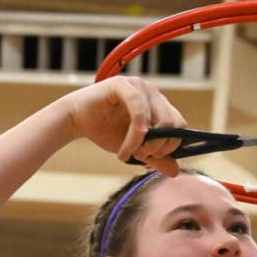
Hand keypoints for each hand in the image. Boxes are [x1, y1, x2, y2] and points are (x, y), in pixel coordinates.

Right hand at [64, 77, 186, 175]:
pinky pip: (140, 114)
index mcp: (159, 105)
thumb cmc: (106, 130)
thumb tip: (176, 171)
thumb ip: (155, 158)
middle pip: (175, 124)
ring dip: (147, 145)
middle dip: (160, 148)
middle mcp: (153, 93)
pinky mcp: (124, 85)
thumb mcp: (135, 149)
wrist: (76, 120)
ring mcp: (140, 87)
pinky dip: (135, 137)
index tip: (152, 160)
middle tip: (141, 158)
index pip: (180, 126)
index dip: (171, 147)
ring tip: (130, 155)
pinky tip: (124, 151)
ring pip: (161, 121)